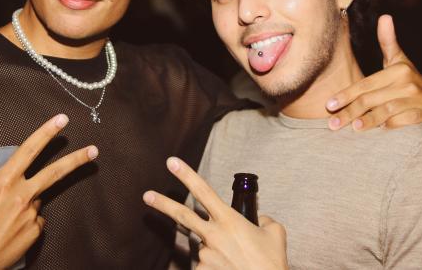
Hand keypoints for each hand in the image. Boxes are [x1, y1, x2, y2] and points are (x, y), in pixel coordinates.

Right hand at [0, 114, 97, 269]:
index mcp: (3, 182)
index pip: (29, 149)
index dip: (47, 131)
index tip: (62, 119)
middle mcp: (22, 196)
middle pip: (56, 171)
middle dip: (77, 158)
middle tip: (95, 150)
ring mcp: (30, 215)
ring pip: (36, 199)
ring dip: (25, 202)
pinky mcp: (33, 233)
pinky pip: (34, 221)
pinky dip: (24, 221)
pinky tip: (7, 231)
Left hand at [143, 157, 287, 269]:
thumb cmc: (272, 263)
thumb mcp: (275, 233)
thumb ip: (263, 220)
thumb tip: (258, 220)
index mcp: (229, 220)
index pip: (203, 191)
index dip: (186, 174)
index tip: (171, 162)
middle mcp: (213, 235)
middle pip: (183, 215)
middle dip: (162, 204)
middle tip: (147, 195)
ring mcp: (206, 256)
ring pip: (205, 246)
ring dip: (217, 250)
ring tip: (237, 261)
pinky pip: (207, 265)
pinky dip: (218, 266)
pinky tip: (231, 268)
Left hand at [327, 14, 421, 130]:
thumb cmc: (407, 81)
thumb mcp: (399, 61)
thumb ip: (388, 42)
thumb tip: (385, 17)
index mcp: (398, 69)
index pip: (365, 84)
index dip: (346, 95)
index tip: (329, 104)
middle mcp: (408, 84)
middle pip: (371, 99)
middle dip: (349, 112)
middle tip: (332, 123)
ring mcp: (417, 100)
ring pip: (386, 112)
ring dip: (368, 121)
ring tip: (353, 128)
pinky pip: (403, 123)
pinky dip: (389, 128)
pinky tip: (377, 134)